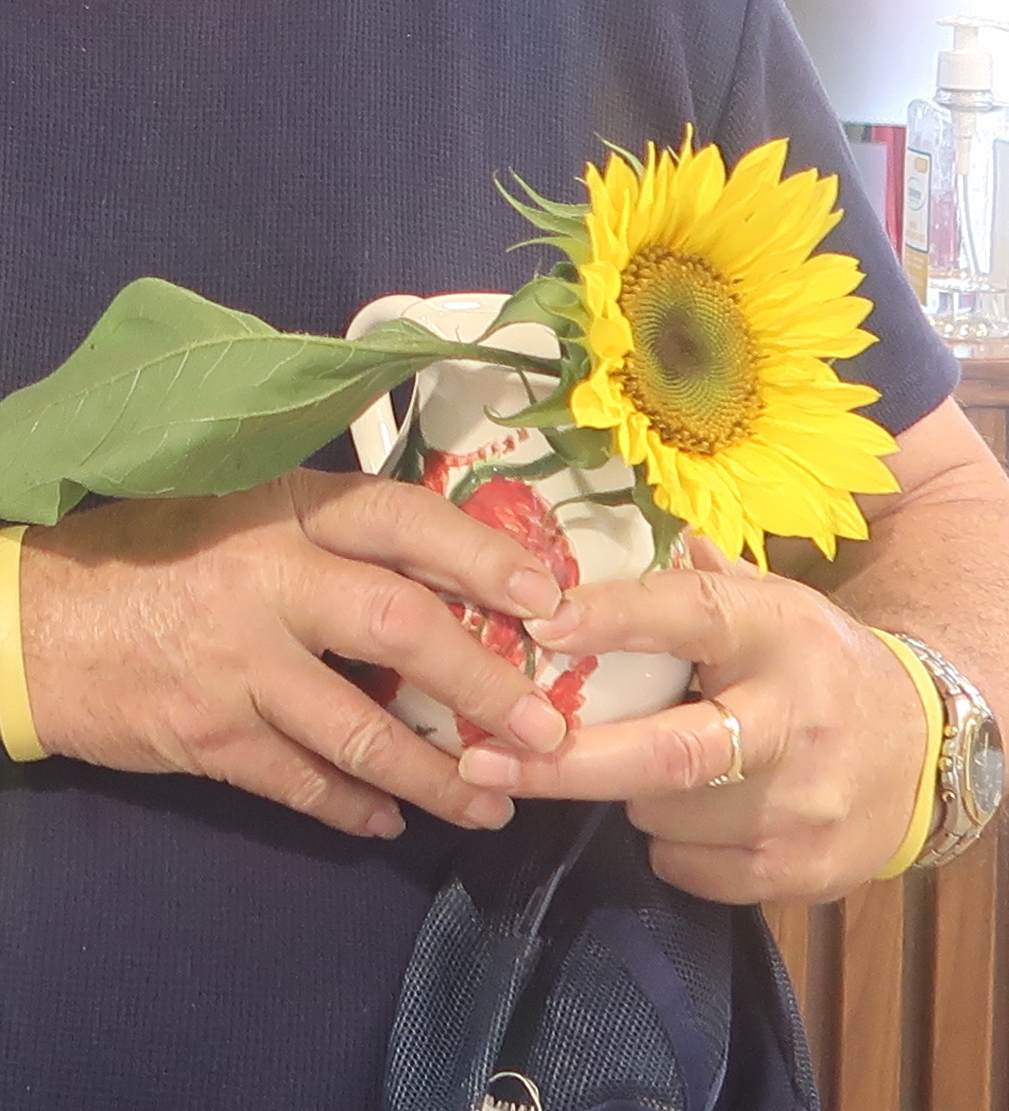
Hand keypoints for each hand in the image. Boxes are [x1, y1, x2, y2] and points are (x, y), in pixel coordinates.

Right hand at [19, 468, 572, 838]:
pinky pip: (304, 784)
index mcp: (276, 507)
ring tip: (491, 801)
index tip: (548, 597)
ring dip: (437, 775)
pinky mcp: (210, 736)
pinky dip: (354, 807)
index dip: (481, 556)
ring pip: (363, 730)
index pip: (400, 518)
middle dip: (486, 685)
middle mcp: (265, 580)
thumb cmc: (131, 549)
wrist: (21, 623)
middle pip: (402, 629)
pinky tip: (386, 821)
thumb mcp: (221, 502)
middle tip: (546, 731)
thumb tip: (424, 558)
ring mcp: (238, 665)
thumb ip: (309, 523)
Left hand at [452, 543, 928, 903]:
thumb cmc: (816, 661)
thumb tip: (607, 538)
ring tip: (627, 765)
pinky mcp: (804, 871)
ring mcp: (803, 805)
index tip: (539, 623)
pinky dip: (664, 845)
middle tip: (483, 761)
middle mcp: (795, 719)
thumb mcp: (772, 601)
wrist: (927, 750)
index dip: (614, 620)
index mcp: (779, 634)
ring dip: (622, 794)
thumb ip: (691, 574)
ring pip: (667, 814)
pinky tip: (678, 814)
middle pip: (667, 751)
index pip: (691, 617)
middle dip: (567, 762)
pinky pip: (692, 868)